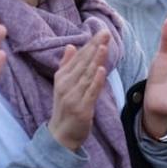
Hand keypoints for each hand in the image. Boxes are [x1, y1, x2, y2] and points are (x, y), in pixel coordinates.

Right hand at [48, 30, 110, 149]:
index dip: (90, 44)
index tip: (101, 32)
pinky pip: (90, 92)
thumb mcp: (63, 85)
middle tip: (105, 33)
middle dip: (95, 47)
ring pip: (87, 75)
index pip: (78, 57)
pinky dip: (95, 81)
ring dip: (95, 60)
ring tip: (103, 46)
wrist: (61, 135)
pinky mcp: (81, 109)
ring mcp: (73, 96)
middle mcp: (66, 84)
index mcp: (62, 77)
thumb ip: (67, 65)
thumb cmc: (65, 107)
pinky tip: (101, 69)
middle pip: (83, 63)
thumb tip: (71, 46)